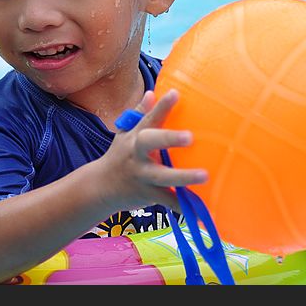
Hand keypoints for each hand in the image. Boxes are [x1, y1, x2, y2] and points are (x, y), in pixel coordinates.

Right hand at [94, 89, 207, 212]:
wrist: (100, 188)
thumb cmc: (119, 156)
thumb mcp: (124, 133)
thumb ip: (139, 114)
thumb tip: (151, 92)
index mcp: (136, 136)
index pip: (149, 118)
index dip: (162, 106)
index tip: (175, 93)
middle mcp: (138, 154)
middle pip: (152, 144)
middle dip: (170, 139)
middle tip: (190, 137)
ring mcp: (142, 176)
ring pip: (163, 176)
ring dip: (184, 176)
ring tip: (205, 175)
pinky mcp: (148, 195)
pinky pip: (168, 202)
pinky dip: (183, 208)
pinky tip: (201, 212)